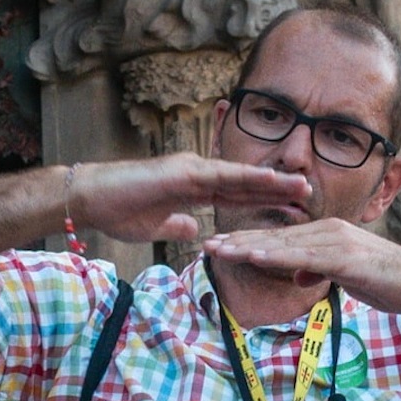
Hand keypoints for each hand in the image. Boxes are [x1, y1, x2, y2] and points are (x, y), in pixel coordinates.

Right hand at [73, 156, 310, 244]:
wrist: (90, 199)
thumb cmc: (118, 211)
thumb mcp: (157, 226)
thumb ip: (178, 225)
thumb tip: (196, 231)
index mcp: (193, 186)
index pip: (236, 191)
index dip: (263, 195)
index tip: (290, 201)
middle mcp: (197, 173)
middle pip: (245, 180)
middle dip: (277, 186)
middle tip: (309, 188)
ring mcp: (190, 169)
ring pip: (239, 175)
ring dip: (271, 180)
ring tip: (300, 185)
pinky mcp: (181, 172)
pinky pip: (220, 176)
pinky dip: (245, 177)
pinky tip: (267, 180)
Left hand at [205, 219, 400, 313]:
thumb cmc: (389, 283)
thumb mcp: (346, 278)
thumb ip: (319, 272)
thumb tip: (298, 275)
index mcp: (327, 234)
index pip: (281, 238)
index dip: (249, 241)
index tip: (221, 247)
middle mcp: (329, 230)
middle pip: (276, 236)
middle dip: (239, 241)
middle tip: (206, 245)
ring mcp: (338, 241)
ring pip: (285, 243)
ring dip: (250, 246)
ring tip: (220, 250)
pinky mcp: (346, 257)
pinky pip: (306, 256)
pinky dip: (279, 256)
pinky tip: (256, 256)